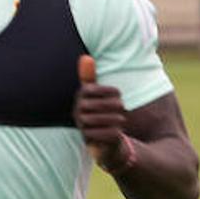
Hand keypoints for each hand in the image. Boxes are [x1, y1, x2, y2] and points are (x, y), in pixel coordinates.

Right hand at [74, 55, 131, 170]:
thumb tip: (86, 57)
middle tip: (122, 107)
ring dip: (116, 118)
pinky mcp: (91, 141)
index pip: (93, 90)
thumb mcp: (95, 93)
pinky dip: (116, 131)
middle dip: (115, 105)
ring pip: (105, 119)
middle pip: (101, 105)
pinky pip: (107, 133)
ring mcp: (83, 127)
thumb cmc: (99, 112)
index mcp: (80, 99)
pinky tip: (118, 131)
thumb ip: (89, 77)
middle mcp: (77, 112)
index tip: (118, 93)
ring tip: (120, 119)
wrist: (102, 140)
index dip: (109, 91)